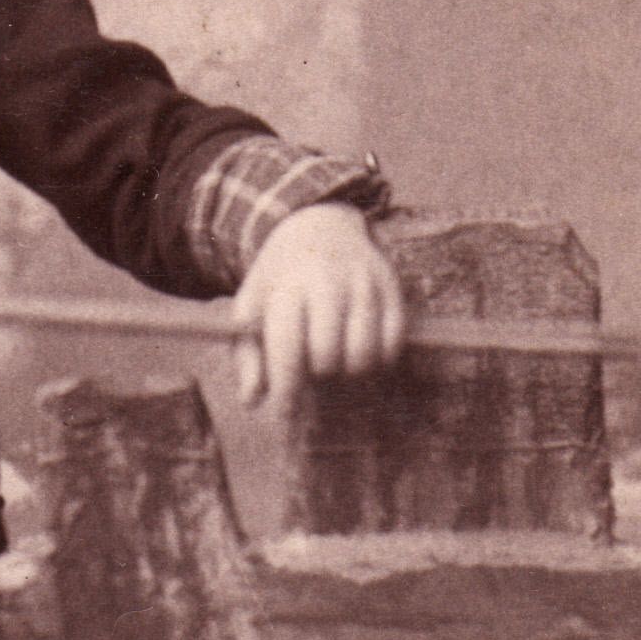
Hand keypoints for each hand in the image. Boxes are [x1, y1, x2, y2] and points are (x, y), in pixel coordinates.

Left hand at [231, 204, 406, 409]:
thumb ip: (248, 355)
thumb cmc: (279, 280)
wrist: (318, 225)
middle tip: (312, 367)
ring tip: (335, 359)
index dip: (286, 386)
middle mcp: (329, 284)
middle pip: (328, 356)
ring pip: (363, 354)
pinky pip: (392, 343)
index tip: (284, 413)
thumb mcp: (251, 307)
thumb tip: (252, 400)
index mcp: (287, 288)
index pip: (288, 347)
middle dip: (317, 373)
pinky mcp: (392, 288)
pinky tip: (359, 349)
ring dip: (348, 370)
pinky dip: (377, 358)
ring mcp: (365, 284)